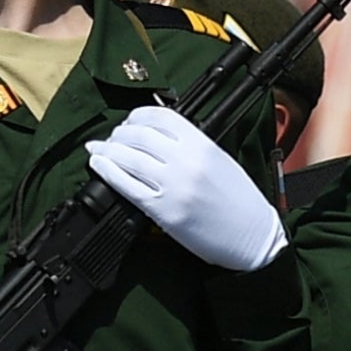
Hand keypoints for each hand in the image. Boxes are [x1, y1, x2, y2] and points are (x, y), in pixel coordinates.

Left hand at [87, 106, 284, 272]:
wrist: (251, 234)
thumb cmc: (239, 199)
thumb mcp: (219, 160)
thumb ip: (191, 145)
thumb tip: (155, 138)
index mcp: (203, 144)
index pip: (161, 117)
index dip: (138, 116)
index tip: (130, 121)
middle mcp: (186, 161)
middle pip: (139, 135)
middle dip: (118, 134)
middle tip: (112, 138)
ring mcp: (173, 185)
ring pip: (128, 158)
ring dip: (107, 150)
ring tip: (98, 150)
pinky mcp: (162, 210)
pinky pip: (126, 185)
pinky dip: (108, 172)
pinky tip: (100, 165)